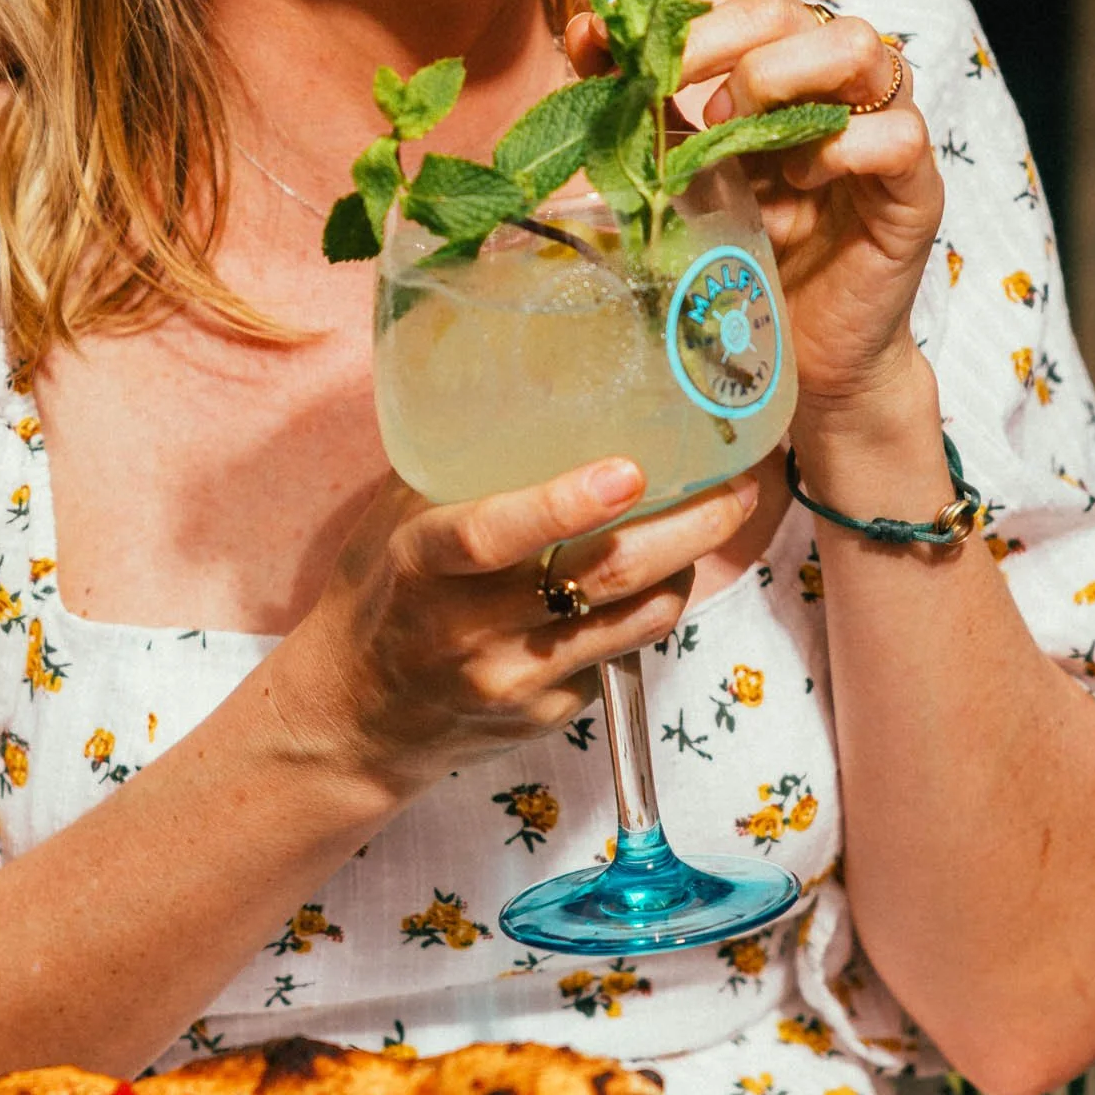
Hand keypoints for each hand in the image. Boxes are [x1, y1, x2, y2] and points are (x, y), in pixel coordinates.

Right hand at [270, 453, 759, 797]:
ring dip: (690, 563)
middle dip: (688, 526)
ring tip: (718, 515)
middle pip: (604, 576)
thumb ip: (459, 467)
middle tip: (738, 484)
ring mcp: (515, 678)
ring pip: (636, 617)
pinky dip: (652, 606)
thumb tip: (544, 379)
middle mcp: (470, 626)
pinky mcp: (550, 715)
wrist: (356, 714)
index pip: (493, 533)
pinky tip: (659, 575)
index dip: (564, 503)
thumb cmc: (381, 591)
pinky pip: (625, 651)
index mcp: (422, 561)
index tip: (630, 470)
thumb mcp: (394, 520)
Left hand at [564, 0, 942, 420]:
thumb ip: (642, 101)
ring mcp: (881, 127)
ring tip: (735, 132)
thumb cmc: (739, 252)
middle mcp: (835, 83)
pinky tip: (802, 183)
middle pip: (789, 8)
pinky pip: (899, 136)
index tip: (621, 44)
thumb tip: (586, 31)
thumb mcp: (677, 168)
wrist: (793, 352)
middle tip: (671, 93)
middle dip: (712, 41)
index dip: (682, 5)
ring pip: (860, 46)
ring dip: (781, 76)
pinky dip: (843, 151)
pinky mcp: (914, 188)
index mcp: (779, 65)